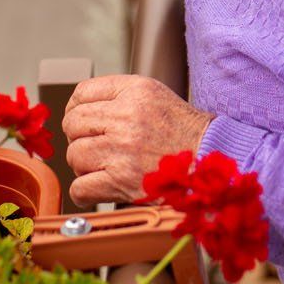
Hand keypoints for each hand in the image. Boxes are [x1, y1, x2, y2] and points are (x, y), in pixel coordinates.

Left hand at [63, 75, 213, 206]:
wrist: (211, 161)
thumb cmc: (185, 132)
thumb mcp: (155, 96)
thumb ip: (119, 96)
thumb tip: (80, 108)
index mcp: (135, 90)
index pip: (82, 92)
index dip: (76, 108)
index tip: (81, 121)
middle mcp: (126, 116)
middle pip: (73, 123)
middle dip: (79, 137)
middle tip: (94, 147)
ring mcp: (122, 149)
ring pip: (74, 155)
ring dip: (83, 165)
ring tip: (102, 168)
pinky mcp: (121, 181)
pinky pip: (80, 188)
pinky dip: (84, 192)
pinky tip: (96, 189)